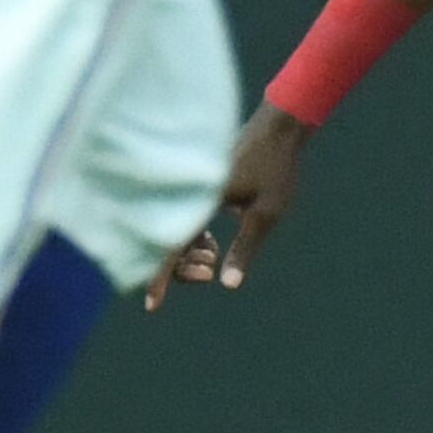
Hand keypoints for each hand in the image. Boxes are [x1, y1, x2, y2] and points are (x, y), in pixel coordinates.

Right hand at [145, 103, 315, 306]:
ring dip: (189, 253)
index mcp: (202, 198)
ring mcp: (192, 188)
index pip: (172, 245)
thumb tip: (227, 284)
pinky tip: (211, 245)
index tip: (152, 305)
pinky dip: (193, 238)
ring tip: (214, 259)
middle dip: (183, 267)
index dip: (160, 277)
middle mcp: (190, 192)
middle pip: (170, 241)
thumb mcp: (266, 213)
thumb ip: (244, 249)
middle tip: (210, 276)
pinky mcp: (198, 186)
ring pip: (176, 231)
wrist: (280, 127)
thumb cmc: (276, 167)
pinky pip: (183, 219)